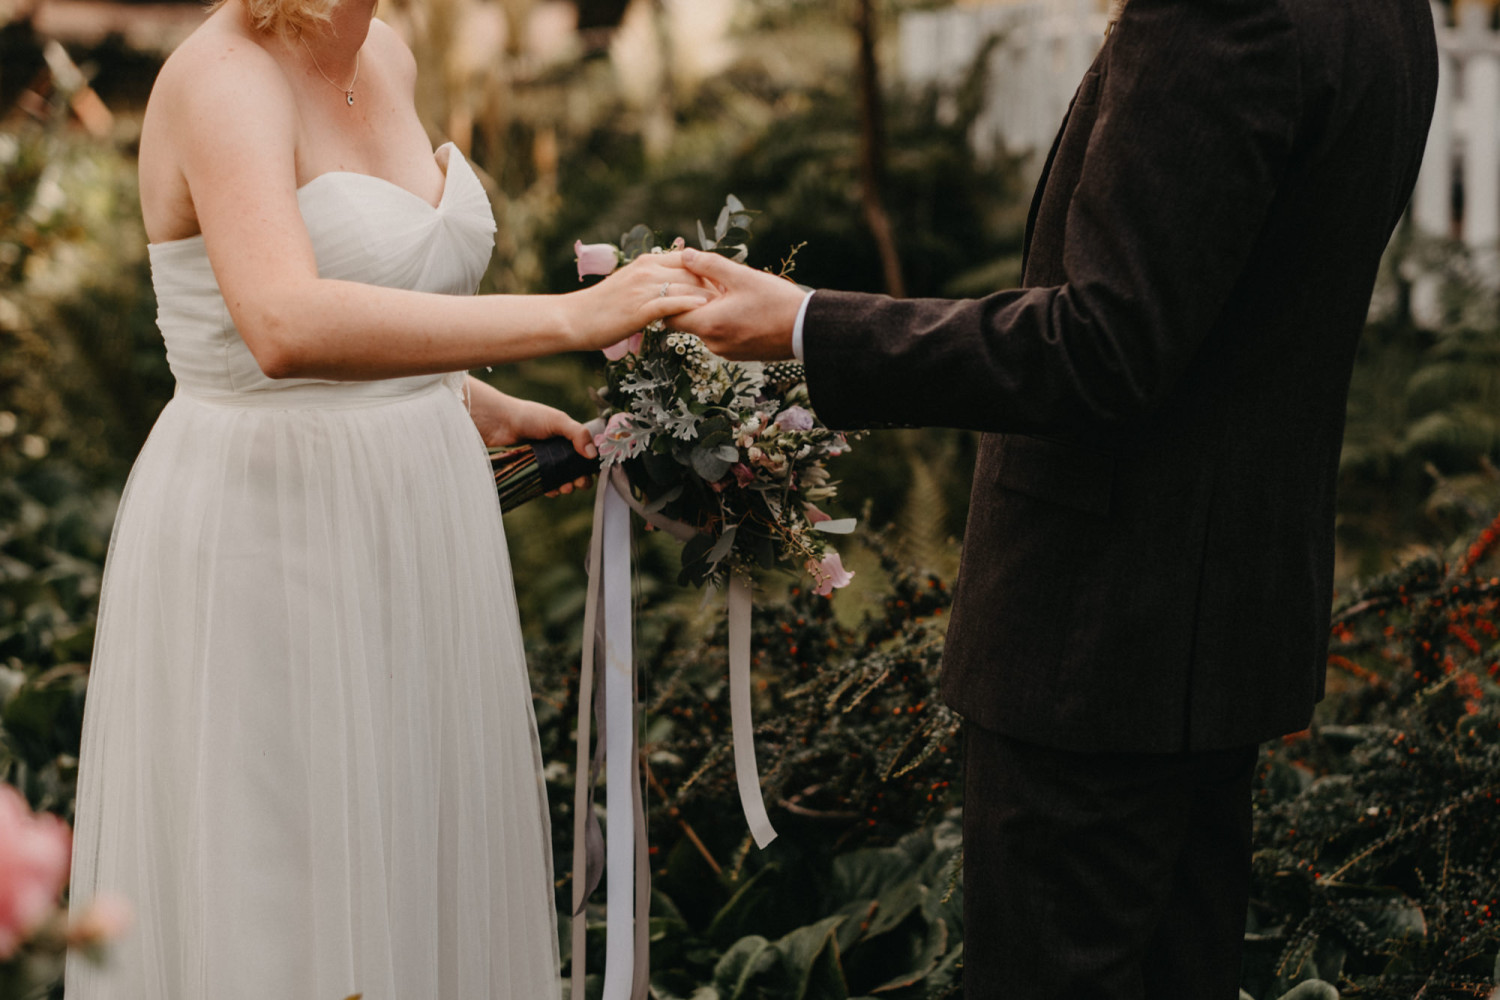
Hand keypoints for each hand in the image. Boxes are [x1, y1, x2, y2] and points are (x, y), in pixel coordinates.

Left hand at [466, 378, 595, 495]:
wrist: (498, 424)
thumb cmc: (528, 417)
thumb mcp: (557, 420)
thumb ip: (578, 434)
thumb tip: (592, 455)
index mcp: (567, 437)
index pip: (586, 454)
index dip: (591, 464)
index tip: (592, 472)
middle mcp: (558, 450)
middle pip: (576, 470)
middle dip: (581, 479)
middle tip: (579, 482)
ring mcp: (545, 462)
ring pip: (562, 479)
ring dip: (567, 486)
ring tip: (566, 487)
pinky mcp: (533, 472)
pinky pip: (546, 485)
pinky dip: (551, 489)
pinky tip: (552, 490)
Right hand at [573, 252, 715, 350]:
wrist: (574, 318)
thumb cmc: (602, 307)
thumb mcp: (629, 286)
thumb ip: (651, 282)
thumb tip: (673, 287)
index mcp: (647, 262)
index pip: (687, 260)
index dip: (709, 271)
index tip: (725, 284)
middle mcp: (647, 270)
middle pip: (692, 272)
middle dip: (715, 284)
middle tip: (735, 297)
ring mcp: (643, 288)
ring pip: (685, 286)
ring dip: (709, 295)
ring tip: (728, 307)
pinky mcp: (639, 308)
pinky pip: (670, 304)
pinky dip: (689, 305)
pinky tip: (704, 310)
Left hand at [667, 249, 803, 360]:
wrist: (807, 330)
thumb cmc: (776, 302)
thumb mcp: (742, 276)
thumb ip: (709, 265)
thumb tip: (685, 255)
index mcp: (708, 324)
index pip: (669, 317)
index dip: (671, 299)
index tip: (684, 282)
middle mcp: (713, 343)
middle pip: (688, 321)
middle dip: (695, 301)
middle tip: (712, 282)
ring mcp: (726, 352)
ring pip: (707, 328)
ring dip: (713, 310)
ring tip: (733, 293)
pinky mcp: (739, 355)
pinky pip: (722, 336)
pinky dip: (725, 322)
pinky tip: (743, 308)